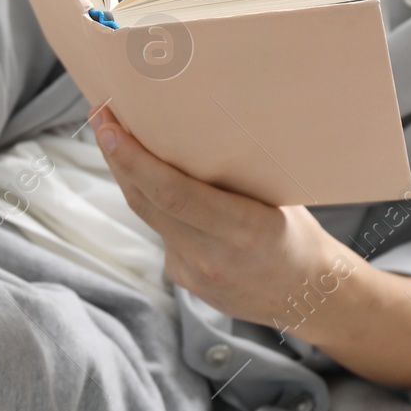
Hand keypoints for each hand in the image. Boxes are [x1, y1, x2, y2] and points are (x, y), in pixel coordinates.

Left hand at [91, 106, 410, 388]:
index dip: (134, 160)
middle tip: (101, 114)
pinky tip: (155, 181)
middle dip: (118, 157)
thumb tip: (193, 128)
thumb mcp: (281, 198)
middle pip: (146, 201)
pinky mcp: (183, 279)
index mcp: (244, 230)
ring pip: (149, 216)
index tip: (110, 126)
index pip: (172, 193)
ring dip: (130, 177)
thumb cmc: (300, 235)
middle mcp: (212, 256)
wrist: (309, 295)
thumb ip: (237, 175)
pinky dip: (157, 205)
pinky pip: (163, 232)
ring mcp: (194, 273)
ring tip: (117, 137)